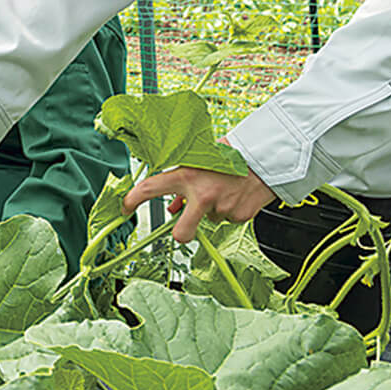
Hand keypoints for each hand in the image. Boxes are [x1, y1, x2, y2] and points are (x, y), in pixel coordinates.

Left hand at [124, 164, 276, 242]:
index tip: (125, 208)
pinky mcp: (239, 216)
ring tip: (225, 189)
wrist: (265, 158)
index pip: (151, 188)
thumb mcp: (202, 161)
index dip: (133, 200)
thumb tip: (173, 208)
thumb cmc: (230, 155)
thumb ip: (184, 184)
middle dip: (181, 233)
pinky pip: (228, 218)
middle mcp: (202, 195)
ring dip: (214, 209)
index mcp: (187, 176)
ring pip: (209, 219)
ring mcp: (222, 208)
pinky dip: (230, 209)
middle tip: (184, 228)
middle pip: (182, 232)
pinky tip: (237, 193)